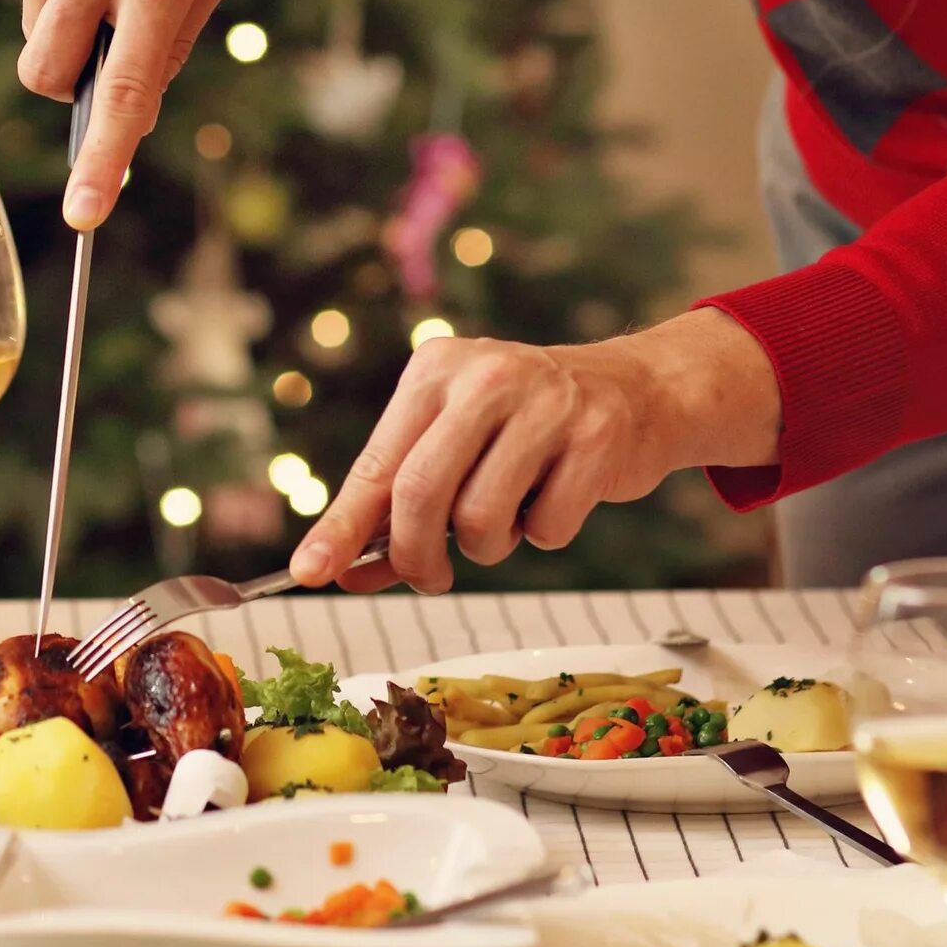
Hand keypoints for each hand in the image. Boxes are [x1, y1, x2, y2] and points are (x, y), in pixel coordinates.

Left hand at [289, 311, 779, 592]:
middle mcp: (485, 376)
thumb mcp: (455, 442)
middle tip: (431, 575)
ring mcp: (545, 403)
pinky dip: (546, 532)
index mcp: (435, 371)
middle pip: (419, 495)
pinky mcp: (596, 436)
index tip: (310, 572)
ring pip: (481, 521)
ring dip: (491, 544)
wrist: (637, 391)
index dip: (341, 527)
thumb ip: (397, 505)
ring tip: (511, 510)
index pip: (377, 465)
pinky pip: (546, 529)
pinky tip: (559, 494)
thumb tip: (339, 568)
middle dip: (417, 555)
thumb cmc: (528, 427)